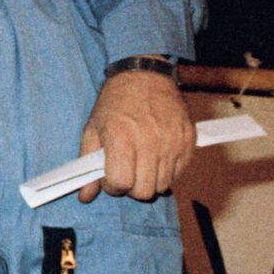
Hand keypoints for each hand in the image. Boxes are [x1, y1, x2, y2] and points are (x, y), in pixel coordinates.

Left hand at [76, 70, 195, 201]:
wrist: (144, 75)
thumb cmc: (115, 103)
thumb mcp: (92, 130)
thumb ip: (87, 165)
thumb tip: (85, 197)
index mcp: (121, 137)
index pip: (120, 184)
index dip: (112, 186)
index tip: (110, 176)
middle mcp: (150, 141)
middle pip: (144, 191)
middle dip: (131, 187)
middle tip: (126, 172)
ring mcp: (173, 141)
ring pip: (163, 185)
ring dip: (150, 180)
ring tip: (141, 162)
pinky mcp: (189, 140)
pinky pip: (179, 172)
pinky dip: (167, 171)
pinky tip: (156, 156)